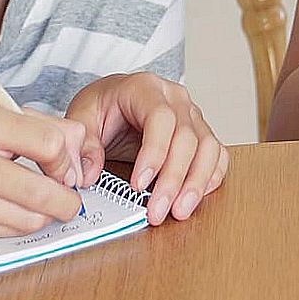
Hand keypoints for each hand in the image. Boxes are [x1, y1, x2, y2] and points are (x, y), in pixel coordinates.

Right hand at [0, 104, 86, 237]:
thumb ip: (38, 125)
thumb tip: (81, 145)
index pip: (47, 144)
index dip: (66, 159)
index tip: (64, 164)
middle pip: (41, 190)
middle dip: (67, 199)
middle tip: (70, 197)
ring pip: (28, 218)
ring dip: (45, 214)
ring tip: (42, 201)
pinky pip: (6, 232)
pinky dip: (20, 223)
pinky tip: (15, 209)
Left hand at [65, 73, 227, 224]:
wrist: (115, 100)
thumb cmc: (103, 106)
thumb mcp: (82, 117)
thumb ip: (83, 144)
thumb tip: (88, 174)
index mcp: (145, 88)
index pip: (160, 118)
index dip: (153, 153)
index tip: (138, 185)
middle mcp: (175, 98)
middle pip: (187, 137)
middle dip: (173, 179)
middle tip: (157, 210)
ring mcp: (192, 115)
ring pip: (208, 148)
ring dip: (196, 184)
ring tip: (179, 211)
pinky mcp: (201, 134)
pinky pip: (217, 155)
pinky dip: (210, 178)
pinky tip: (194, 198)